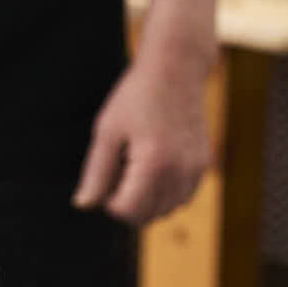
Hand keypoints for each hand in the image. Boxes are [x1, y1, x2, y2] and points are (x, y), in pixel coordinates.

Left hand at [75, 47, 211, 224]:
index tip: (107, 176)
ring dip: (148, 200)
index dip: (110, 201)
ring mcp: (196, 170)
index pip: (128, 211)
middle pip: (147, 216)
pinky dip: (166, 192)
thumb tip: (83, 205)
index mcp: (154, 164)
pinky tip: (156, 165)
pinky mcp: (204, 165)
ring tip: (139, 165)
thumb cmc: (137, 96)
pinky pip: (182, 197)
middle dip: (129, 202)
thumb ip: (96, 172)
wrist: (177, 69)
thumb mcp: (108, 131)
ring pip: (167, 210)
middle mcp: (180, 172)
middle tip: (121, 167)